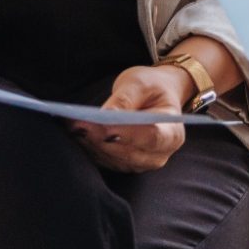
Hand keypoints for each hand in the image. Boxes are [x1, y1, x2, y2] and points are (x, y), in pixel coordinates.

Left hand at [72, 65, 187, 173]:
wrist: (154, 97)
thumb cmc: (151, 88)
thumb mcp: (140, 84)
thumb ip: (125, 100)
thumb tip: (106, 117)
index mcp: (172, 132)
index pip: (152, 137)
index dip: (129, 134)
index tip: (106, 127)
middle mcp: (159, 155)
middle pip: (129, 151)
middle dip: (102, 139)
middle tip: (80, 125)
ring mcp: (141, 163)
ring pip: (114, 158)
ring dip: (92, 144)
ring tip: (75, 127)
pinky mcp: (124, 165)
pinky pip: (105, 160)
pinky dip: (90, 147)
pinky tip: (77, 133)